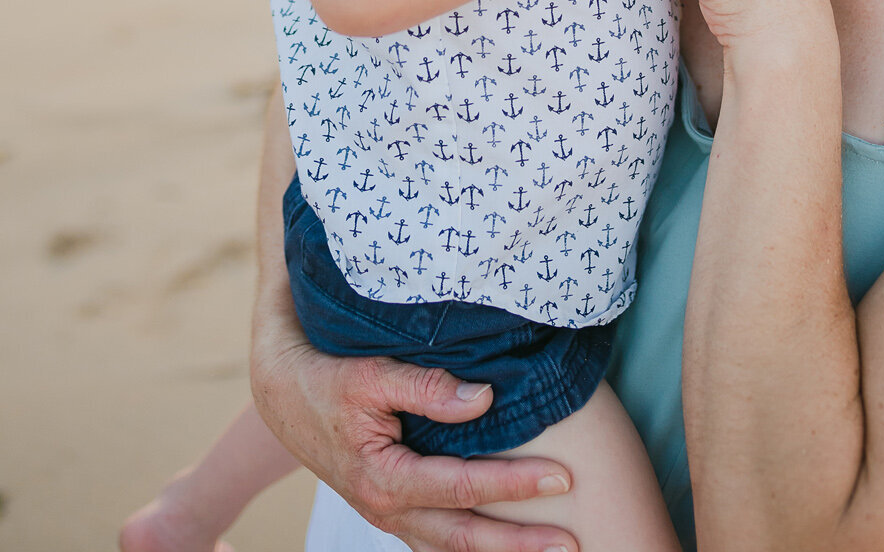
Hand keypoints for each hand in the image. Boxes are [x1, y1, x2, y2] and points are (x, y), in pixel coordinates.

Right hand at [250, 335, 577, 551]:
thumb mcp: (371, 375)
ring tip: (550, 550)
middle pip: (466, 536)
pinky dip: (471, 544)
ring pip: (453, 546)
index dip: (516, 484)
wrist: (282, 392)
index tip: (563, 476)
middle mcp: (389, 509)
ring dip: (501, 551)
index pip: (465, 488)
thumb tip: (484, 398)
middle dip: (522, 541)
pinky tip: (500, 542)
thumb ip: (427, 387)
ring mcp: (389, 514)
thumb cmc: (327, 378)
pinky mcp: (392, 506)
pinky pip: (438, 536)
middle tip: (574, 539)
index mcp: (385, 479)